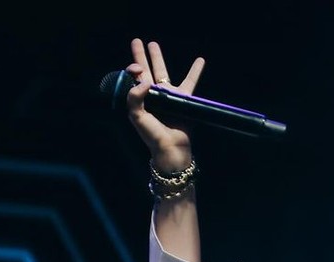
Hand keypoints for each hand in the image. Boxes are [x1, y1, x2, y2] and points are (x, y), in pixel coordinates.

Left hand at [123, 38, 203, 169]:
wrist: (171, 148)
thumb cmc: (152, 135)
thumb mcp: (137, 118)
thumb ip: (134, 98)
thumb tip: (144, 80)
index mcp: (140, 100)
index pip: (134, 79)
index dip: (134, 69)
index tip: (136, 68)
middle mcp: (153, 96)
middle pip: (145, 71)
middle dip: (140, 57)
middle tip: (136, 41)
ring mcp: (168, 97)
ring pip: (162, 72)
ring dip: (158, 58)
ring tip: (154, 44)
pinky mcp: (183, 99)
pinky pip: (190, 82)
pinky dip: (195, 71)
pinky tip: (200, 60)